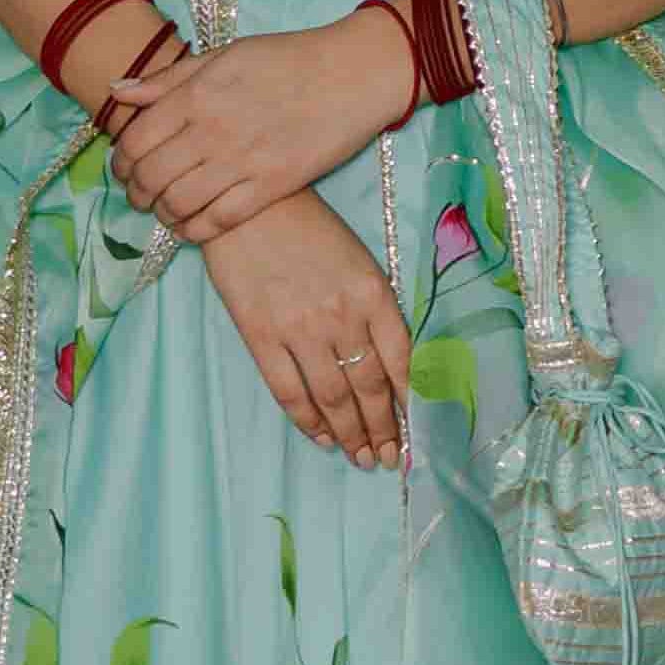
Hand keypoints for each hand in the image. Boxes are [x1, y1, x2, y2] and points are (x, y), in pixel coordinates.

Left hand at [112, 14, 409, 243]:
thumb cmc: (287, 60)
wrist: (350, 74)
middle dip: (136, 193)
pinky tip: (191, 226)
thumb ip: (168, 79)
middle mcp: (213, 129)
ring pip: (179, 203)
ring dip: (161, 213)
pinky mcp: (272, 186)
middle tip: (139, 196)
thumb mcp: (222, 55)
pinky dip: (195, 230)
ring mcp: (242, 160)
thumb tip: (116, 91)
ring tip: (163, 211)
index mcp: (197, 94)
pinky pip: (218, 221)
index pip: (136, 140)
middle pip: (151, 176)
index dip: (120, 163)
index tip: (124, 170)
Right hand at [201, 194, 410, 475]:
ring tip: (360, 457)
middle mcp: (342, 315)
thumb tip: (389, 364)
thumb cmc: (307, 228)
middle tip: (387, 458)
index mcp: (373, 292)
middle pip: (369, 387)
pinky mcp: (262, 336)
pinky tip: (321, 436)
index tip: (417, 432)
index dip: (411, 403)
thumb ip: (374, 308)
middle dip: (382, 429)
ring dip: (350, 433)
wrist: (247, 206)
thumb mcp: (357, 259)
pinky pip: (289, 391)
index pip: (403, 361)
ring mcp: (300, 328)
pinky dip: (308, 420)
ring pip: (333, 397)